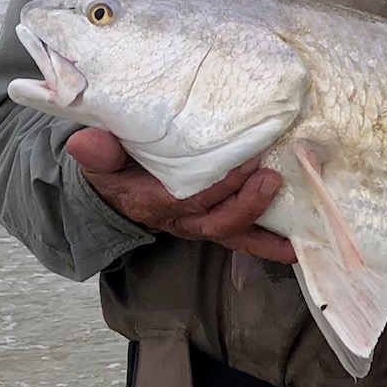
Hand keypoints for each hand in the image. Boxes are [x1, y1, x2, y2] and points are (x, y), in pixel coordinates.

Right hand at [66, 128, 296, 263]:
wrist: (118, 187)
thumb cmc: (117, 167)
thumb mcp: (101, 159)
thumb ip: (98, 152)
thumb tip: (84, 142)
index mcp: (152, 202)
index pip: (188, 200)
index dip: (217, 187)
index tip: (244, 161)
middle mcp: (181, 220)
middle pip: (217, 221)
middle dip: (246, 203)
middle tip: (269, 176)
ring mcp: (203, 225)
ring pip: (236, 233)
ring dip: (266, 224)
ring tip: (293, 207)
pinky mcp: (220, 224)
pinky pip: (248, 240)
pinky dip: (274, 244)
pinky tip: (301, 244)